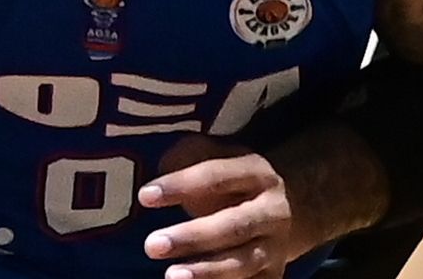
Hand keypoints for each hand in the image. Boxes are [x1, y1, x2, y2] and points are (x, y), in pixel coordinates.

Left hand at [140, 136, 295, 278]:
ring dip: (207, 271)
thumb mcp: (211, 155)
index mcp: (256, 173)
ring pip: (243, 262)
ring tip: (171, 275)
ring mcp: (275, 247)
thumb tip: (157, 179)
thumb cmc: (227, 179)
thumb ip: (185, 158)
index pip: (217, 177)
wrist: (277, 207)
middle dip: (192, 237)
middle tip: (152, 245)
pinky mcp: (272, 274)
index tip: (144, 196)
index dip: (181, 185)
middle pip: (233, 226)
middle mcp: (272, 212)